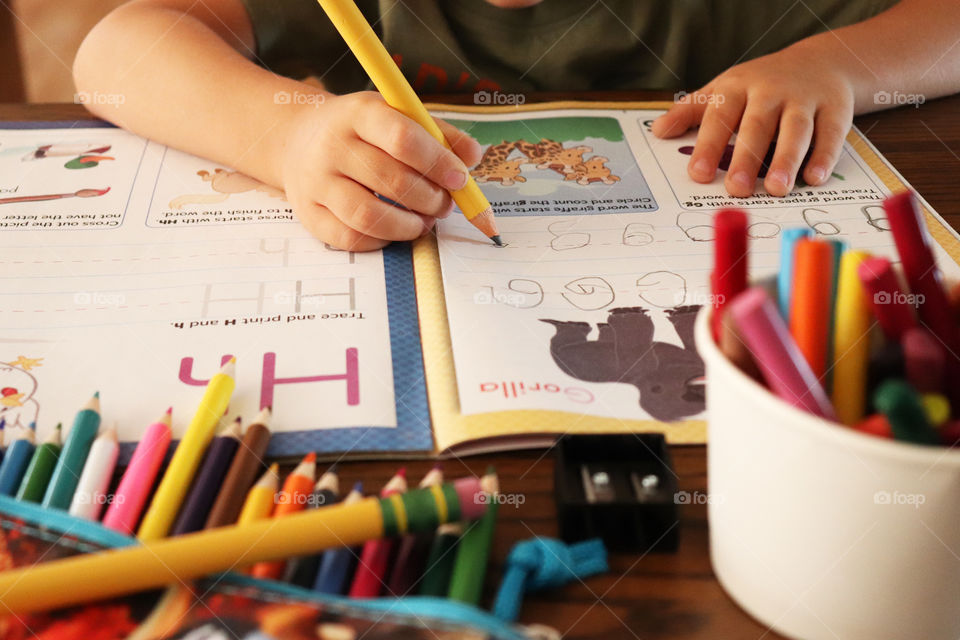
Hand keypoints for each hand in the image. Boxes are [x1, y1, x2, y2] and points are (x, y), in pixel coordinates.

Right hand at [279, 91, 481, 250]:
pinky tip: (394, 230)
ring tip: (423, 221)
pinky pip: (350, 239)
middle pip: (391, 180)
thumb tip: (472, 156)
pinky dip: (381, 241)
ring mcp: (316, 182)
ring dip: (408, 225)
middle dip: (430, 199)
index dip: (438, 162)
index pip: (403, 139)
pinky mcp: (308, 214)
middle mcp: (332, 146)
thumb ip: (438, 133)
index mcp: (358, 113)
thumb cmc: (361, 131)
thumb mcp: (397, 115)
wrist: (298, 140)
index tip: (459, 179)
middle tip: (445, 204)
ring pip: (369, 216)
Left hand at [652, 44, 854, 196]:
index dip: (708, 145)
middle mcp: (771, 92)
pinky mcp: (835, 108)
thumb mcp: (723, 90)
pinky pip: (831, 133)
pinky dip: (824, 156)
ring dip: (786, 160)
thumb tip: (657, 131)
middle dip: (746, 158)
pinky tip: (814, 178)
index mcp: (738, 88)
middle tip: (736, 188)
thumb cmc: (760, 85)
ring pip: (796, 130)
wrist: (819, 62)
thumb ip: (690, 112)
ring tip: (776, 189)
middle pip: (758, 125)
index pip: (720, 116)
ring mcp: (805, 99)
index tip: (698, 174)